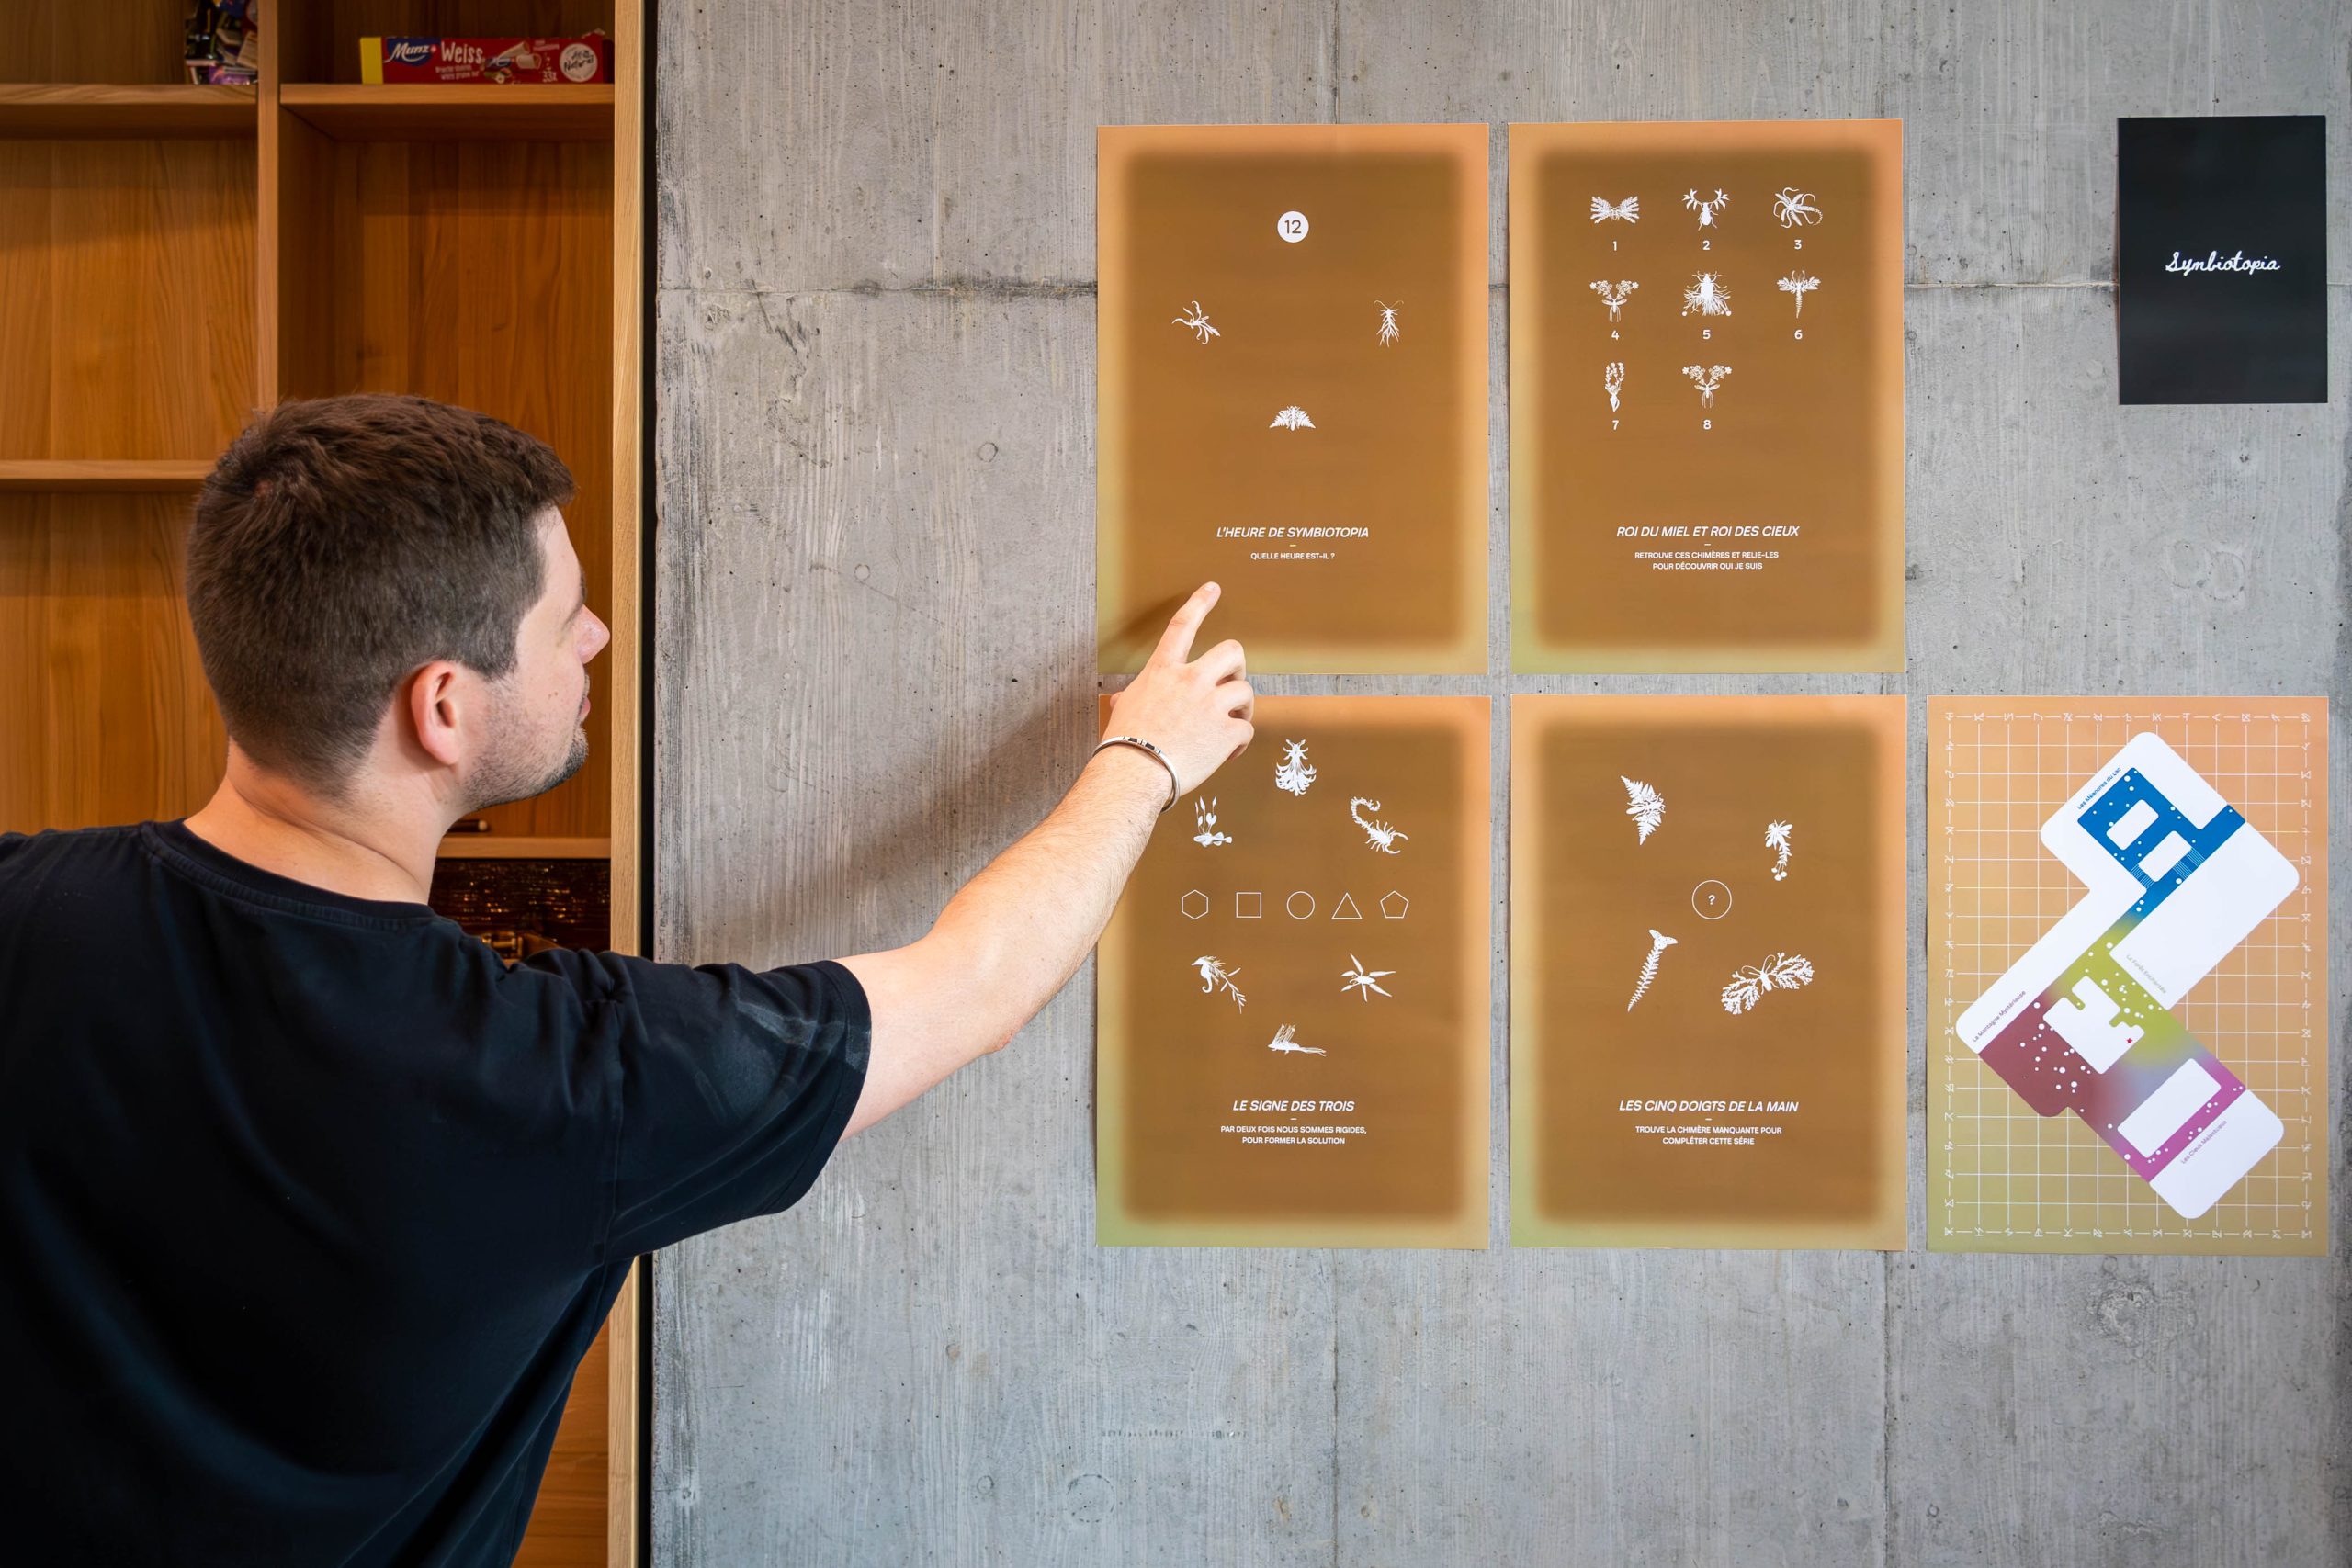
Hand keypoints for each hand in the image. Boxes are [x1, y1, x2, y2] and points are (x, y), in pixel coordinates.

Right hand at [1103, 583, 1252, 795]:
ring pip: (1246, 691)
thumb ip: (1131, 698)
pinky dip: (1240, 743)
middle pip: (1232, 652)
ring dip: (1243, 709)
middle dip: (1238, 667)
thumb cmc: (1123, 745)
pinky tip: (1226, 753)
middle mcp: (1190, 680)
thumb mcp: (1123, 710)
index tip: (1213, 589)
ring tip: (1231, 725)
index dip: (1199, 603)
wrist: (1135, 773)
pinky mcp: (1226, 732)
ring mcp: (1211, 705)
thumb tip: (1124, 699)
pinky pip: (1246, 730)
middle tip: (1232, 684)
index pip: (1183, 625)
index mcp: (1163, 671)